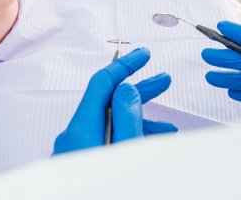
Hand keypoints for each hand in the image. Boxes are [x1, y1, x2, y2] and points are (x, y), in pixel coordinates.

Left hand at [52, 48, 176, 155]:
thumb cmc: (108, 194)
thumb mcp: (126, 150)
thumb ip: (126, 116)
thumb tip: (126, 89)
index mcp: (82, 127)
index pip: (102, 82)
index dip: (125, 65)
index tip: (143, 55)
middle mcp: (73, 136)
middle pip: (107, 102)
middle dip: (138, 92)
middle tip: (163, 81)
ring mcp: (74, 150)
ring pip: (108, 123)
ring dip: (137, 120)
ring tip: (167, 129)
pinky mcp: (79, 162)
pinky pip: (103, 139)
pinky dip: (125, 136)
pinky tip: (145, 143)